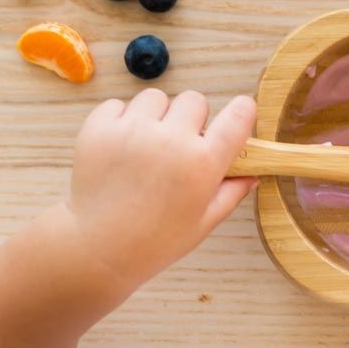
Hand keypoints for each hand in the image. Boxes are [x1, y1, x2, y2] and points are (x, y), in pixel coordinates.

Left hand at [65, 89, 256, 284]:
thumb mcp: (203, 222)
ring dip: (156, 116)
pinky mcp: (100, 127)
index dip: (242, 111)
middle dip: (192, 119)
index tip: (239, 114)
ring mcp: (133, 130)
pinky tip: (121, 147)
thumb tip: (252, 174)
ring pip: (156, 98)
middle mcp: (171, 140)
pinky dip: (122, 120)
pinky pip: (119, 104)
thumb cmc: (155, 241)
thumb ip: (231, 193)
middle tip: (180, 145)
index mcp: (203, 163)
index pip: (238, 116)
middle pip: (195, 100)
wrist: (96, 249)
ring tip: (146, 145)